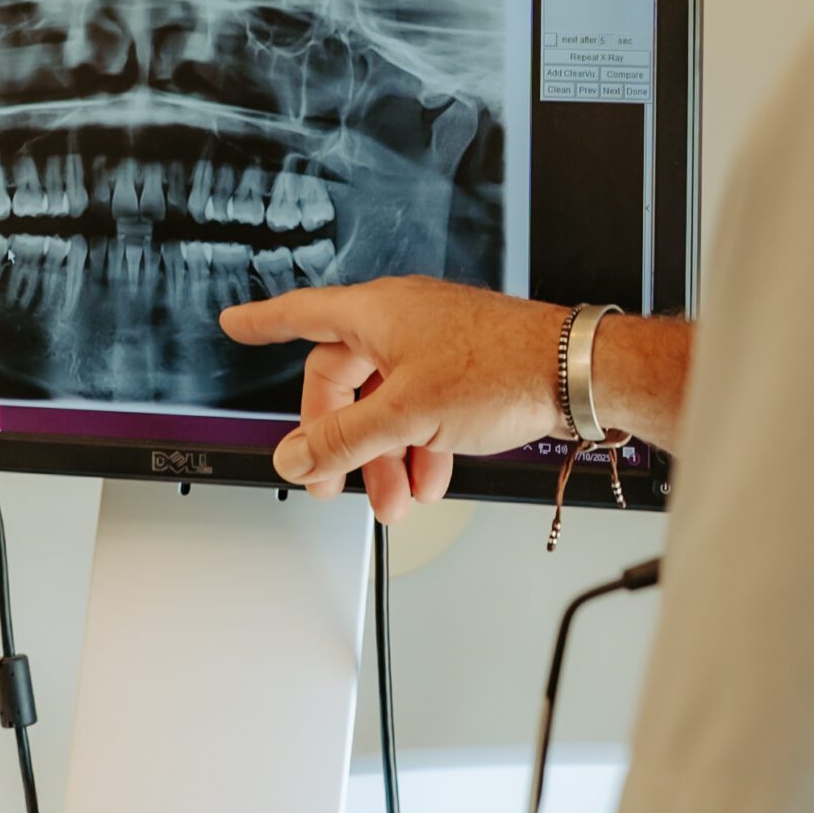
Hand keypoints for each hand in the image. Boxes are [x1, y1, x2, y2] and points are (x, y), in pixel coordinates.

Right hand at [219, 277, 571, 524]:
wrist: (576, 374)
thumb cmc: (502, 367)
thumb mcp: (407, 414)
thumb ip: (344, 439)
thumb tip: (297, 455)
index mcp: (378, 314)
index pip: (302, 315)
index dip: (265, 323)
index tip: (237, 326)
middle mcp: (402, 323)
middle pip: (345, 380)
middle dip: (341, 439)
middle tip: (333, 481)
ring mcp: (434, 347)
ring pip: (387, 404)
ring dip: (385, 455)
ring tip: (396, 498)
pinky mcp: (464, 371)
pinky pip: (422, 410)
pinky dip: (420, 446)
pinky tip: (431, 478)